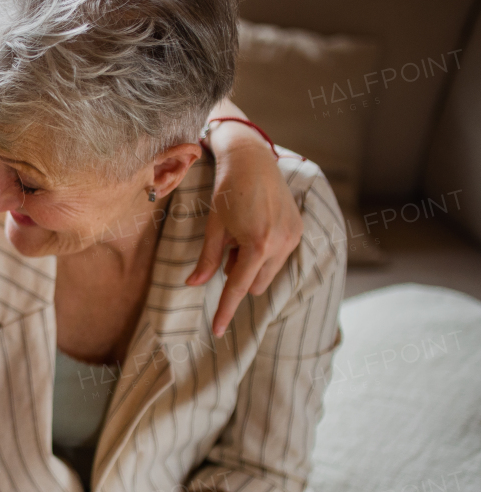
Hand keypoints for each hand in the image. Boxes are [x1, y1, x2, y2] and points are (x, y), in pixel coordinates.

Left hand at [189, 140, 302, 336]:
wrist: (252, 160)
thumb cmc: (227, 192)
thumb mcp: (213, 227)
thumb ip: (206, 259)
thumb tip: (193, 284)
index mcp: (257, 244)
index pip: (238, 287)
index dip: (226, 310)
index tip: (218, 331)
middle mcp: (281, 243)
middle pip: (254, 284)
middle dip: (238, 274)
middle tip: (228, 246)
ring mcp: (294, 237)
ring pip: (267, 273)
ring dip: (251, 264)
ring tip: (241, 234)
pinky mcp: (299, 230)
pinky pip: (278, 257)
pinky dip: (263, 253)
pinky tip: (255, 227)